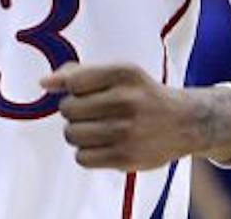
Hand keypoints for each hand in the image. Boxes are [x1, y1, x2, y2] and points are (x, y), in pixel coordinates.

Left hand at [44, 63, 230, 170]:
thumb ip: (81, 74)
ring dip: (78, 133)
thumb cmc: (144, 95)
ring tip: (96, 129)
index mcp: (124, 73)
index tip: (83, 93)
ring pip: (72, 134)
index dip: (71, 89)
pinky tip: (102, 145)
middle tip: (92, 113)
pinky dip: (86, 153)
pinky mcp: (126, 157)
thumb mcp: (120, 74)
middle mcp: (127, 100)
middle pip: (68, 109)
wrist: (185, 123)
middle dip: (73, 112)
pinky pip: (82, 157)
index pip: (73, 82)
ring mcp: (127, 130)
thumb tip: (44, 83)